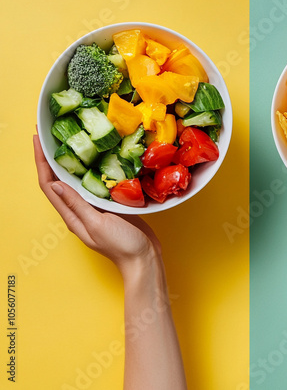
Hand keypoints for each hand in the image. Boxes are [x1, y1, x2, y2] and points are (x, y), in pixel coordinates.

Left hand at [33, 134, 160, 274]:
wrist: (143, 258)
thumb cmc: (121, 244)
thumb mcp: (97, 223)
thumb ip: (77, 204)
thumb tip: (55, 184)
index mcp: (72, 215)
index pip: (49, 185)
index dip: (40, 162)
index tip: (37, 140)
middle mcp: (79, 210)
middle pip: (58, 180)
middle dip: (50, 157)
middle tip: (49, 134)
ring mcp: (94, 208)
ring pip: (76, 180)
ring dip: (69, 161)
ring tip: (69, 141)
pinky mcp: (108, 205)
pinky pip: (94, 184)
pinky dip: (90, 169)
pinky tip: (97, 159)